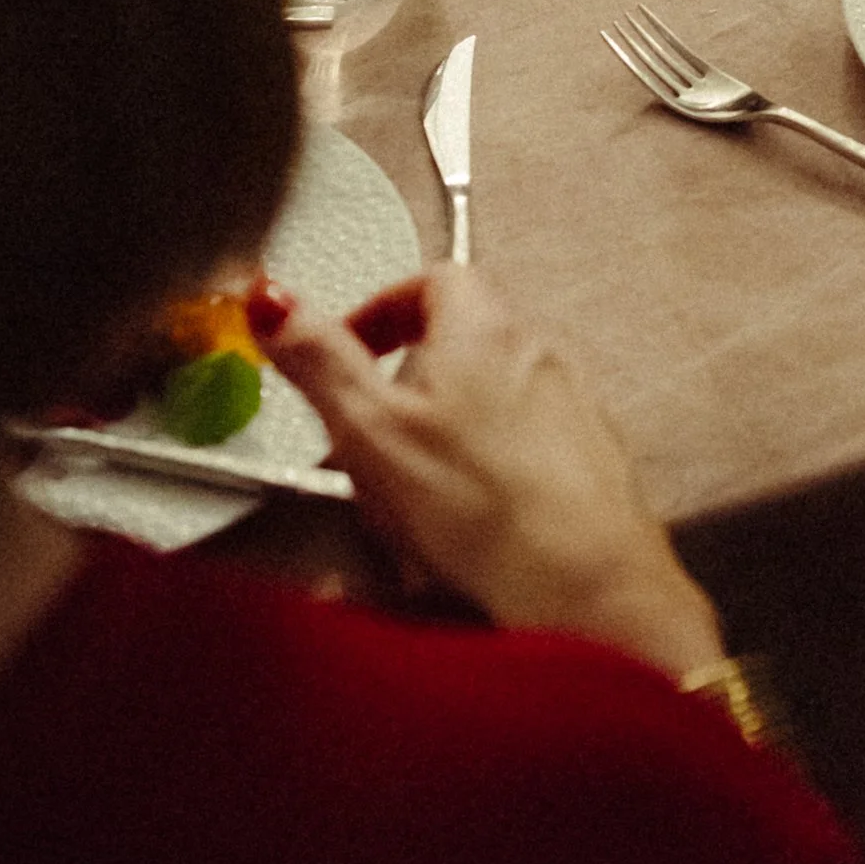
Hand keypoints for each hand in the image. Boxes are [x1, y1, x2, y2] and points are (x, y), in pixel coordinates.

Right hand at [254, 267, 725, 677]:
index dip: (379, 310)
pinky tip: (461, 531)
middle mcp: (540, 355)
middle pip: (458, 346)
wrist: (586, 583)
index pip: (429, 281)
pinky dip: (481, 480)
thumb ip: (320, 359)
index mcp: (485, 328)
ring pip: (486, 407)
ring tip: (408, 502)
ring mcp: (572, 409)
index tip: (346, 346)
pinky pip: (517, 457)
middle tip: (368, 439)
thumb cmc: (491, 509)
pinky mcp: (588, 466)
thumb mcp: (372, 428)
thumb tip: (276, 303)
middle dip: (403, 391)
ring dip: (440, 443)